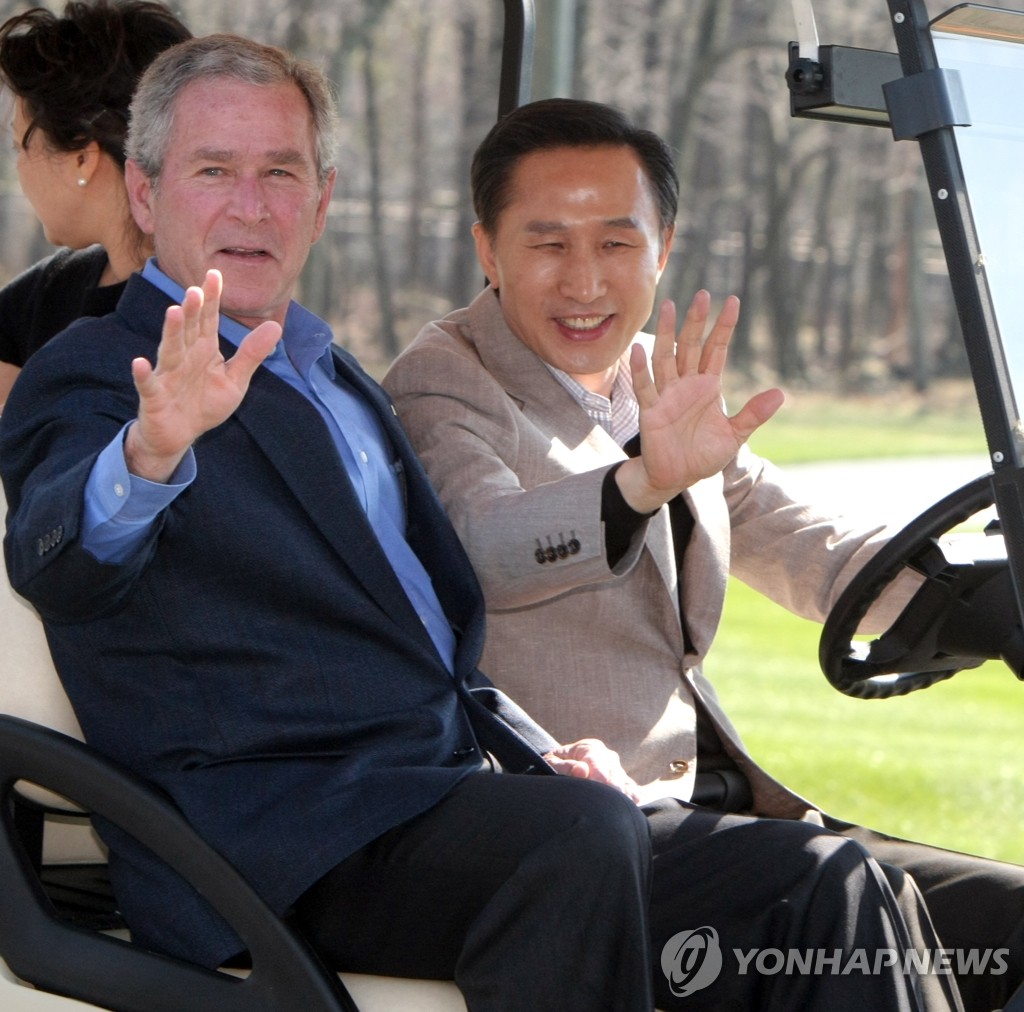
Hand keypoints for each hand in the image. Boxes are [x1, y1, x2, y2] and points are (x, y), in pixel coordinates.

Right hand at [125, 270, 280, 481]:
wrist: (180, 436)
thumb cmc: (205, 404)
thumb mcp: (235, 380)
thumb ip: (252, 354)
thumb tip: (275, 326)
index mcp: (204, 350)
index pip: (208, 320)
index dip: (211, 299)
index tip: (214, 274)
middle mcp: (184, 357)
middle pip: (188, 331)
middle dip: (192, 311)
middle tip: (196, 290)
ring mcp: (167, 376)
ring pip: (169, 351)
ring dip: (171, 333)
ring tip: (173, 312)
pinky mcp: (154, 397)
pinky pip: (148, 385)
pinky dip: (143, 375)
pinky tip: (138, 362)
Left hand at [545, 738, 640, 802]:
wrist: (562, 768)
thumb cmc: (555, 765)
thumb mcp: (552, 763)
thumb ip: (565, 767)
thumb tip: (582, 770)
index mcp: (589, 747)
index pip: (596, 759)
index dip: (598, 773)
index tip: (597, 786)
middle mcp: (606, 756)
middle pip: (613, 770)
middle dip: (611, 786)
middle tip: (609, 801)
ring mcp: (617, 769)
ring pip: (623, 780)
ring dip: (621, 793)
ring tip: (619, 806)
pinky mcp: (623, 782)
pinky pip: (631, 788)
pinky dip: (632, 795)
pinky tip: (631, 803)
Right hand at [616, 290, 783, 513]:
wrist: (676, 478)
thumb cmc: (702, 455)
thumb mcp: (734, 436)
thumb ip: (753, 414)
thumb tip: (780, 393)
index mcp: (708, 387)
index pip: (716, 349)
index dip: (724, 326)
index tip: (733, 301)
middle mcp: (686, 385)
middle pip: (690, 345)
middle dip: (696, 321)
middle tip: (703, 294)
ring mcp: (666, 396)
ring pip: (665, 357)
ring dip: (667, 333)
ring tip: (669, 306)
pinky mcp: (651, 411)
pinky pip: (645, 387)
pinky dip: (640, 369)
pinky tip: (638, 349)